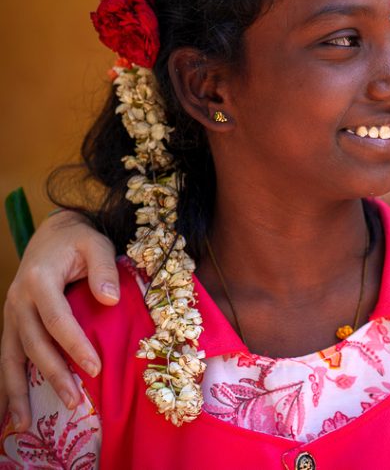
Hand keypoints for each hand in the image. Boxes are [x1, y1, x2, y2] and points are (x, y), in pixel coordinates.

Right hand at [1, 210, 118, 430]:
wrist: (53, 233)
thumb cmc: (79, 240)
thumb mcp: (96, 244)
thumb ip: (104, 268)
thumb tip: (110, 299)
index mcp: (39, 279)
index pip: (57, 319)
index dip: (75, 345)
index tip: (95, 368)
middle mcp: (18, 299)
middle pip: (34, 343)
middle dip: (53, 375)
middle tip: (75, 401)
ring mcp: (11, 313)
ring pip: (11, 356)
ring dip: (17, 391)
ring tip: (23, 424)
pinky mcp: (12, 322)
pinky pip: (7, 356)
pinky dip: (6, 384)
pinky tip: (8, 412)